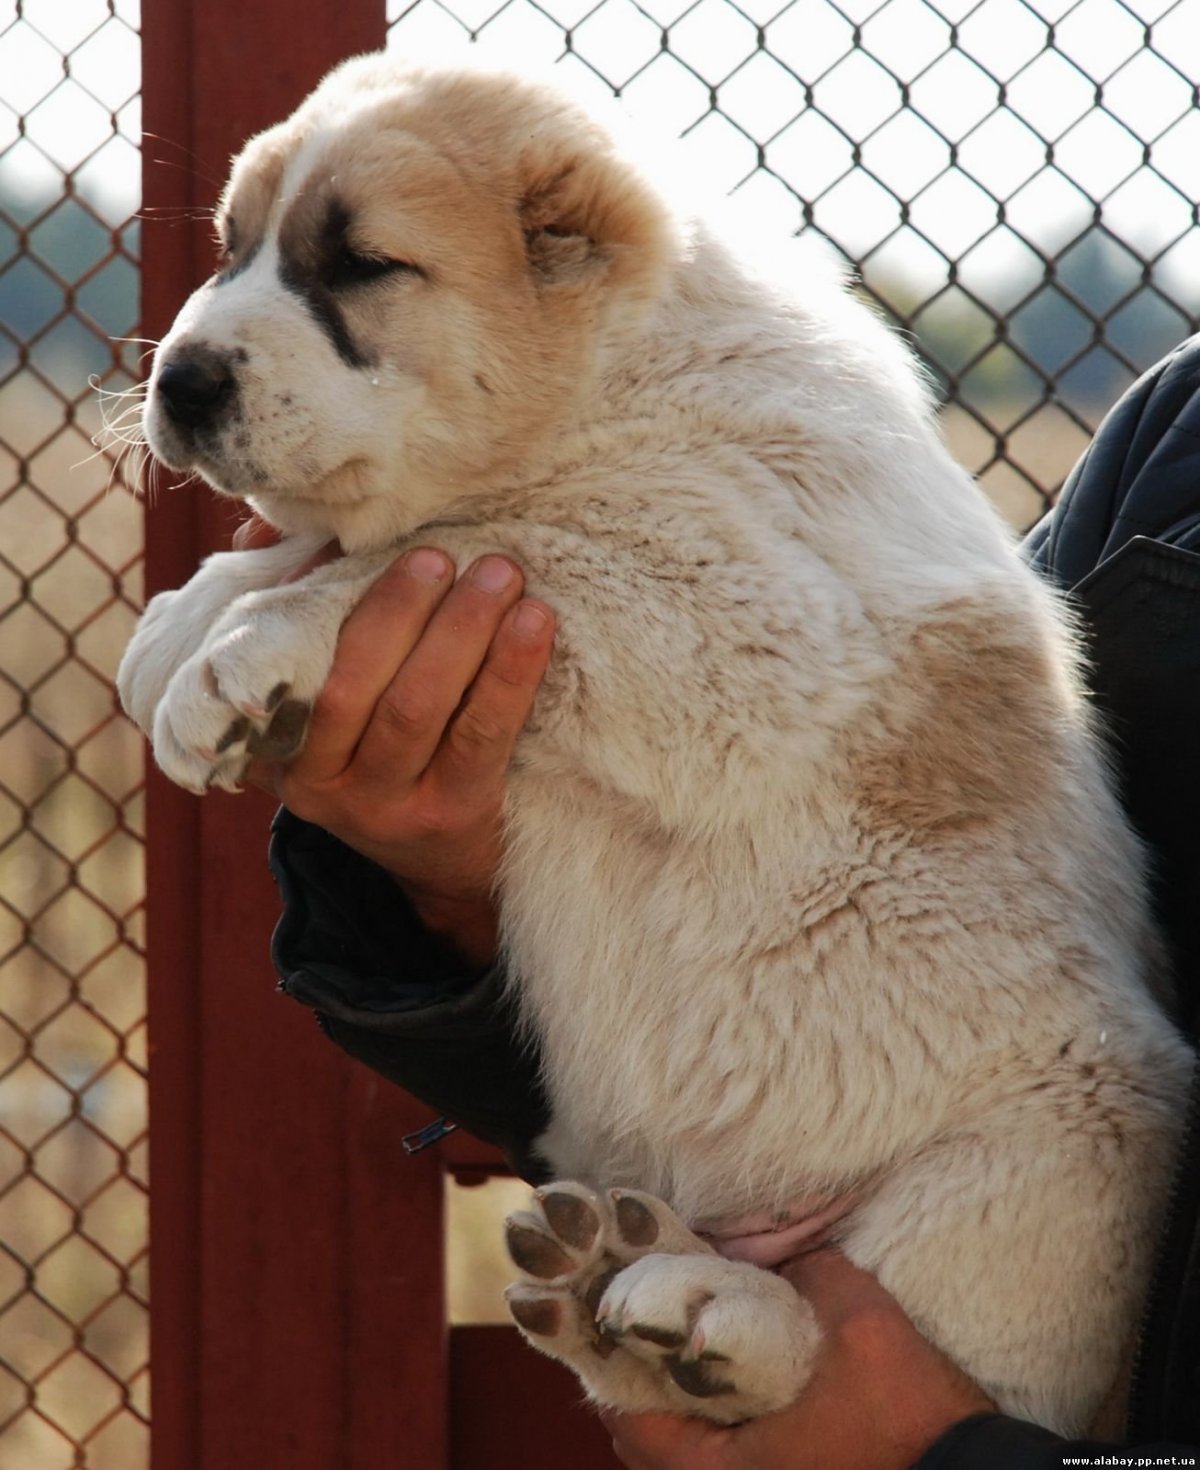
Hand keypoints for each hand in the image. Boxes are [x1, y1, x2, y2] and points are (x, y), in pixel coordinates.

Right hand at [245, 546, 554, 966]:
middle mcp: (322, 784)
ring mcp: (388, 805)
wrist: (441, 859)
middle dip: (398, 612)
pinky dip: (509, 672)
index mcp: (278, 746)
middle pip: (353, 688)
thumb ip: (302, 617)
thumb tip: (285, 528)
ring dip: (460, 632)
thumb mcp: (326, 700)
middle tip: (440, 554)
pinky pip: (482, 734)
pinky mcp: (455, 814)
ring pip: (416, 709)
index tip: (355, 545)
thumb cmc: (381, 747)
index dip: (323, 604)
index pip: (293, 670)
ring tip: (498, 573)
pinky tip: (535, 622)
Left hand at [601, 1250, 993, 1469]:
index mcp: (731, 1469)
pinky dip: (717, 1418)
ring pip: (688, 1453)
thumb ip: (811, 1273)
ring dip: (680, 1402)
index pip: (633, 1425)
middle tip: (650, 1319)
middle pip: (651, 1443)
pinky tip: (734, 1370)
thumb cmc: (909, 1412)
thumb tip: (783, 1249)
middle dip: (643, 1382)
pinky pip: (726, 1456)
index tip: (619, 1317)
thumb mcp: (859, 1323)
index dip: (616, 1368)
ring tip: (687, 1338)